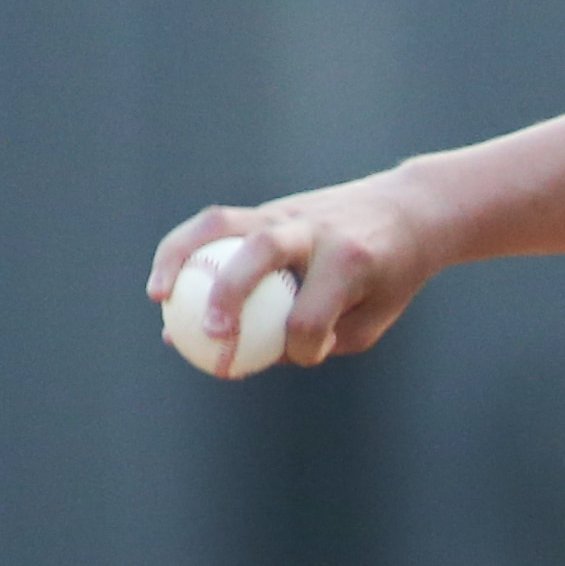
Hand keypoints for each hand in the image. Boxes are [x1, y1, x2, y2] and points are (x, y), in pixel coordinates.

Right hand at [145, 175, 442, 367]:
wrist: (406, 212)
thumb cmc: (389, 278)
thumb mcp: (371, 318)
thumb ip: (317, 339)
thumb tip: (247, 358)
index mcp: (350, 263)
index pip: (311, 317)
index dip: (304, 349)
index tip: (308, 355)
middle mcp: (315, 231)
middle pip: (264, 254)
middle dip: (230, 294)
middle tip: (210, 333)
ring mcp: (287, 212)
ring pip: (223, 225)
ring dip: (181, 256)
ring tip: (158, 296)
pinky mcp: (268, 207)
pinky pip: (217, 226)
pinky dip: (185, 248)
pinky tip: (166, 282)